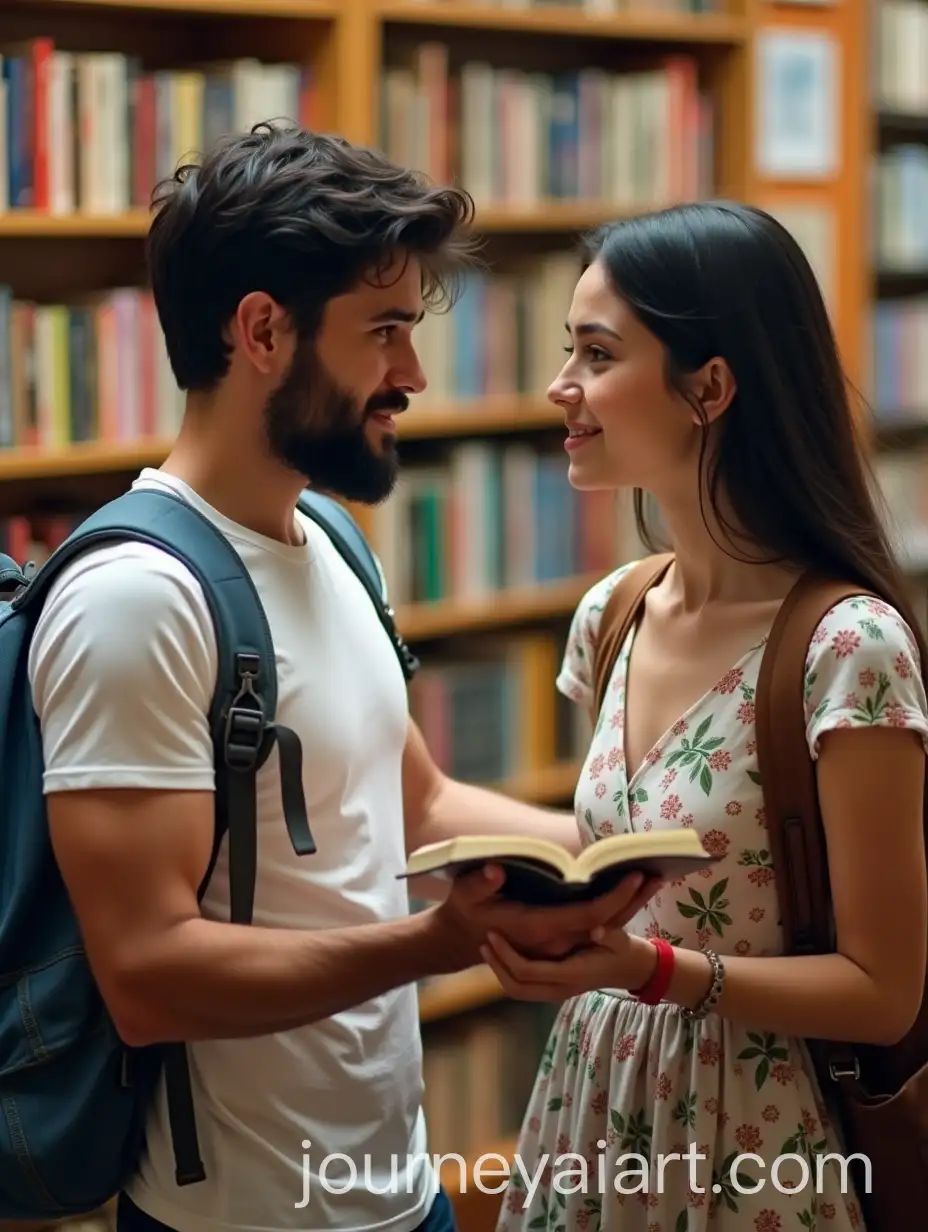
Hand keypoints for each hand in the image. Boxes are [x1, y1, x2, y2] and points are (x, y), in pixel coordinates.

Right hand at [426, 865, 659, 970]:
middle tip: (657, 873)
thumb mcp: (463, 895)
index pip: (587, 917)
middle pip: (606, 924)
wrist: (464, 939)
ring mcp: (560, 947)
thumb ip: (478, 883)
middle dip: (633, 900)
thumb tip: (496, 868)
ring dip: (631, 905)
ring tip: (654, 877)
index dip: (613, 897)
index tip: (634, 874)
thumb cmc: (465, 910)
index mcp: (537, 930)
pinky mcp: (562, 942)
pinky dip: (618, 910)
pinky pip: (598, 928)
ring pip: (606, 928)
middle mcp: (554, 944)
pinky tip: (631, 889)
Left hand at [479, 917, 662, 1001]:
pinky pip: (525, 987)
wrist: (632, 970)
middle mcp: (560, 988)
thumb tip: (596, 930)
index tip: (493, 934)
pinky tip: (503, 952)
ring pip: (518, 991)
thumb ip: (607, 934)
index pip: (529, 971)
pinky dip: (510, 972)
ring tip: (488, 946)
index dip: (507, 955)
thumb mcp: (620, 939)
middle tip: (484, 940)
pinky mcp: (555, 988)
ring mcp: (556, 991)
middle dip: (497, 966)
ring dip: (500, 971)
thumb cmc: (624, 950)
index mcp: (571, 975)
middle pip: (516, 987)